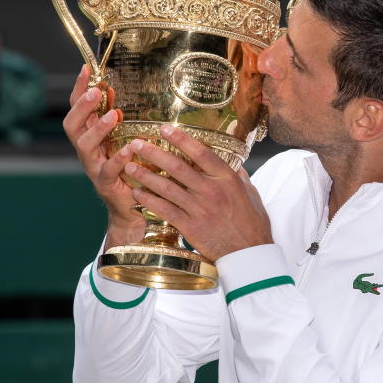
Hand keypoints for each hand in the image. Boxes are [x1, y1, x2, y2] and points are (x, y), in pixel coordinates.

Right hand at [63, 65, 144, 245]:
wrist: (132, 209)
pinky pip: (109, 170)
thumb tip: (112, 87)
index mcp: (89, 136)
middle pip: (72, 125)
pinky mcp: (107, 184)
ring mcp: (94, 168)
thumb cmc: (129, 170)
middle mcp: (86, 151)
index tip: (86, 68)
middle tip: (95, 91)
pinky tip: (130, 149)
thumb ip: (113, 117)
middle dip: (81, 106)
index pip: (77, 108)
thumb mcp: (121, 138)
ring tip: (115, 114)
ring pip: (84, 146)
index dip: (78, 89)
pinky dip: (119, 158)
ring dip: (98, 128)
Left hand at [121, 124, 272, 261]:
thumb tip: (235, 166)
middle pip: (177, 167)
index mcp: (227, 179)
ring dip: (145, 175)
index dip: (181, 139)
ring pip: (166, 187)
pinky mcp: (190, 226)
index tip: (165, 129)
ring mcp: (199, 209)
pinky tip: (138, 193)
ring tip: (130, 166)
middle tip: (137, 144)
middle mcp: (211, 191)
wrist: (249, 254)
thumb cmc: (252, 224)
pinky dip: (149, 200)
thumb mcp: (251, 194)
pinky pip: (164, 209)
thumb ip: (239, 178)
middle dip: (154, 153)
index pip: (200, 153)